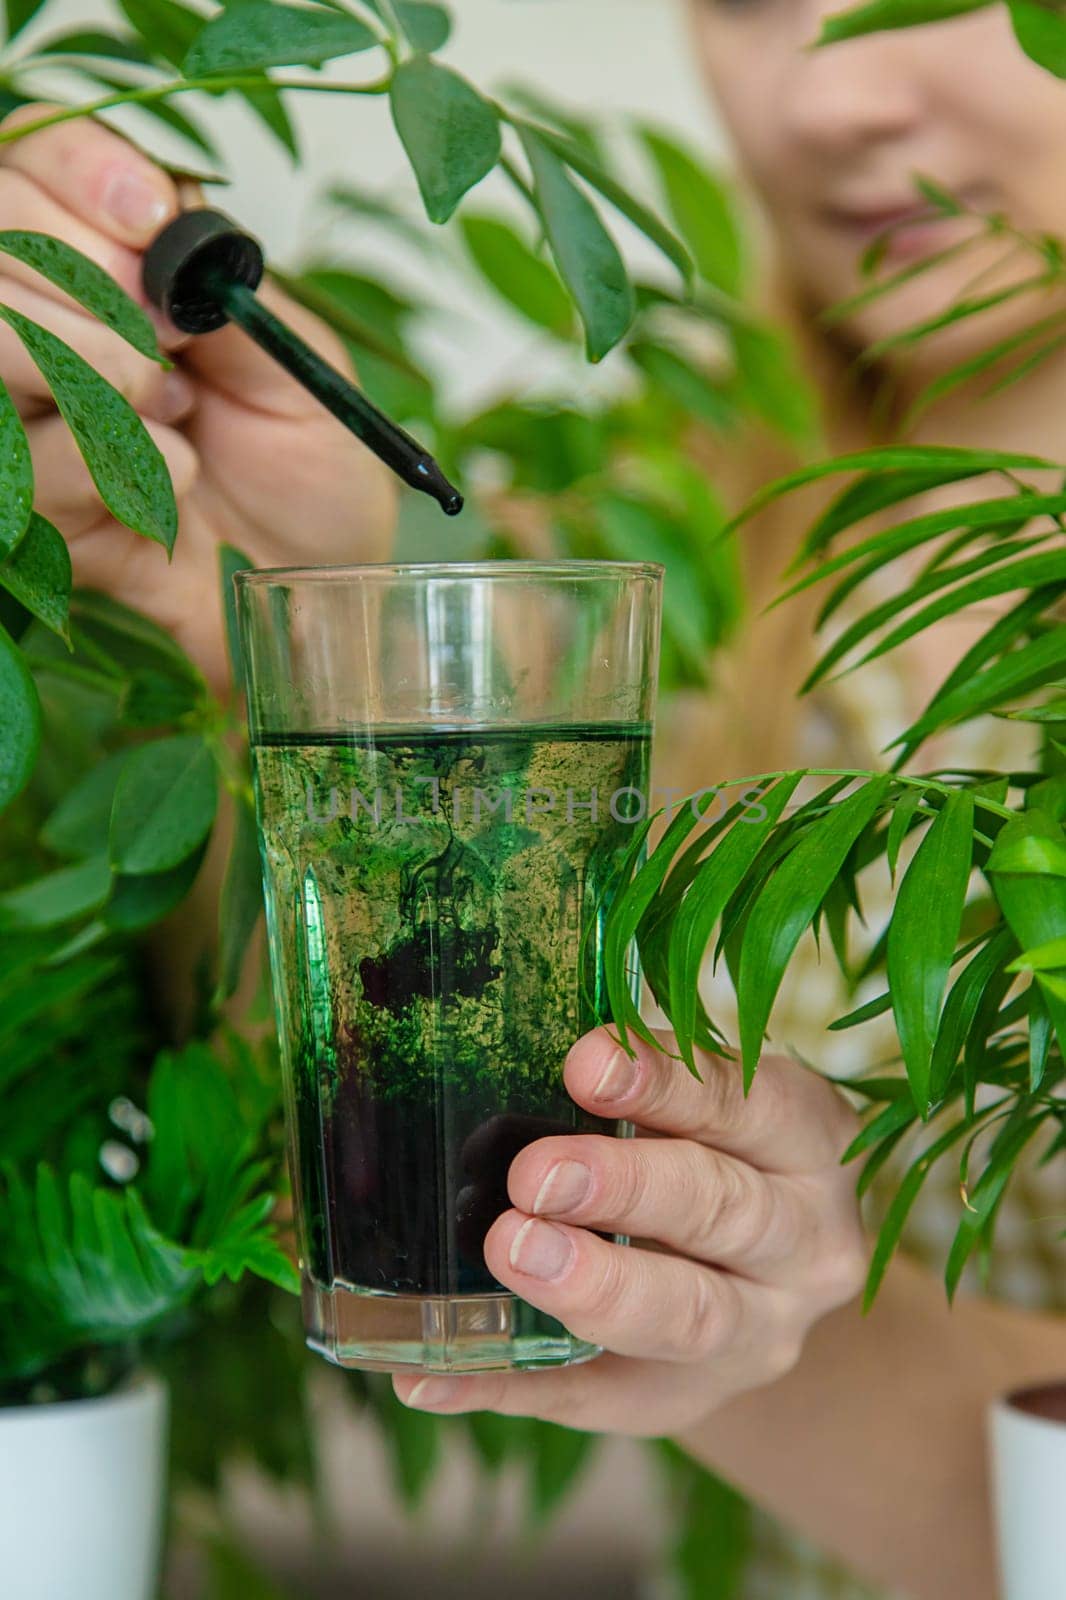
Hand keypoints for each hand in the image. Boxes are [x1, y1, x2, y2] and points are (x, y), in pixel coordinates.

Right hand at [0, 104, 396, 687]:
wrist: (321, 582)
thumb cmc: (312, 466)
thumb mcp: (293, 357)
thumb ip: (217, 288)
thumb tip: (154, 241)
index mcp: (113, 263)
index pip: (37, 164)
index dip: (76, 175)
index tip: (149, 222)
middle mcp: (50, 323)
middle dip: (82, 275)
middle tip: (168, 338)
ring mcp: (28, 412)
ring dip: (90, 363)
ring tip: (174, 407)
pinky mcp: (34, 503)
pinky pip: (30, 459)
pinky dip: (114, 461)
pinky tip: (175, 479)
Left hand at [393, 1025, 868, 1435]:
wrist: (762, 1287)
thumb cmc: (717, 1156)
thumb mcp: (714, 1106)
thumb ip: (645, 1081)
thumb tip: (521, 1039)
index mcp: (806, 1143)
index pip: (746, 1107)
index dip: (665, 1085)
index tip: (583, 1066)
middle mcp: (804, 1244)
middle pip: (722, 1212)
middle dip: (624, 1190)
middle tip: (534, 1175)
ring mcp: (757, 1334)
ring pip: (687, 1317)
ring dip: (593, 1287)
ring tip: (510, 1252)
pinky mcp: (684, 1400)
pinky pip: (596, 1400)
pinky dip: (511, 1386)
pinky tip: (434, 1373)